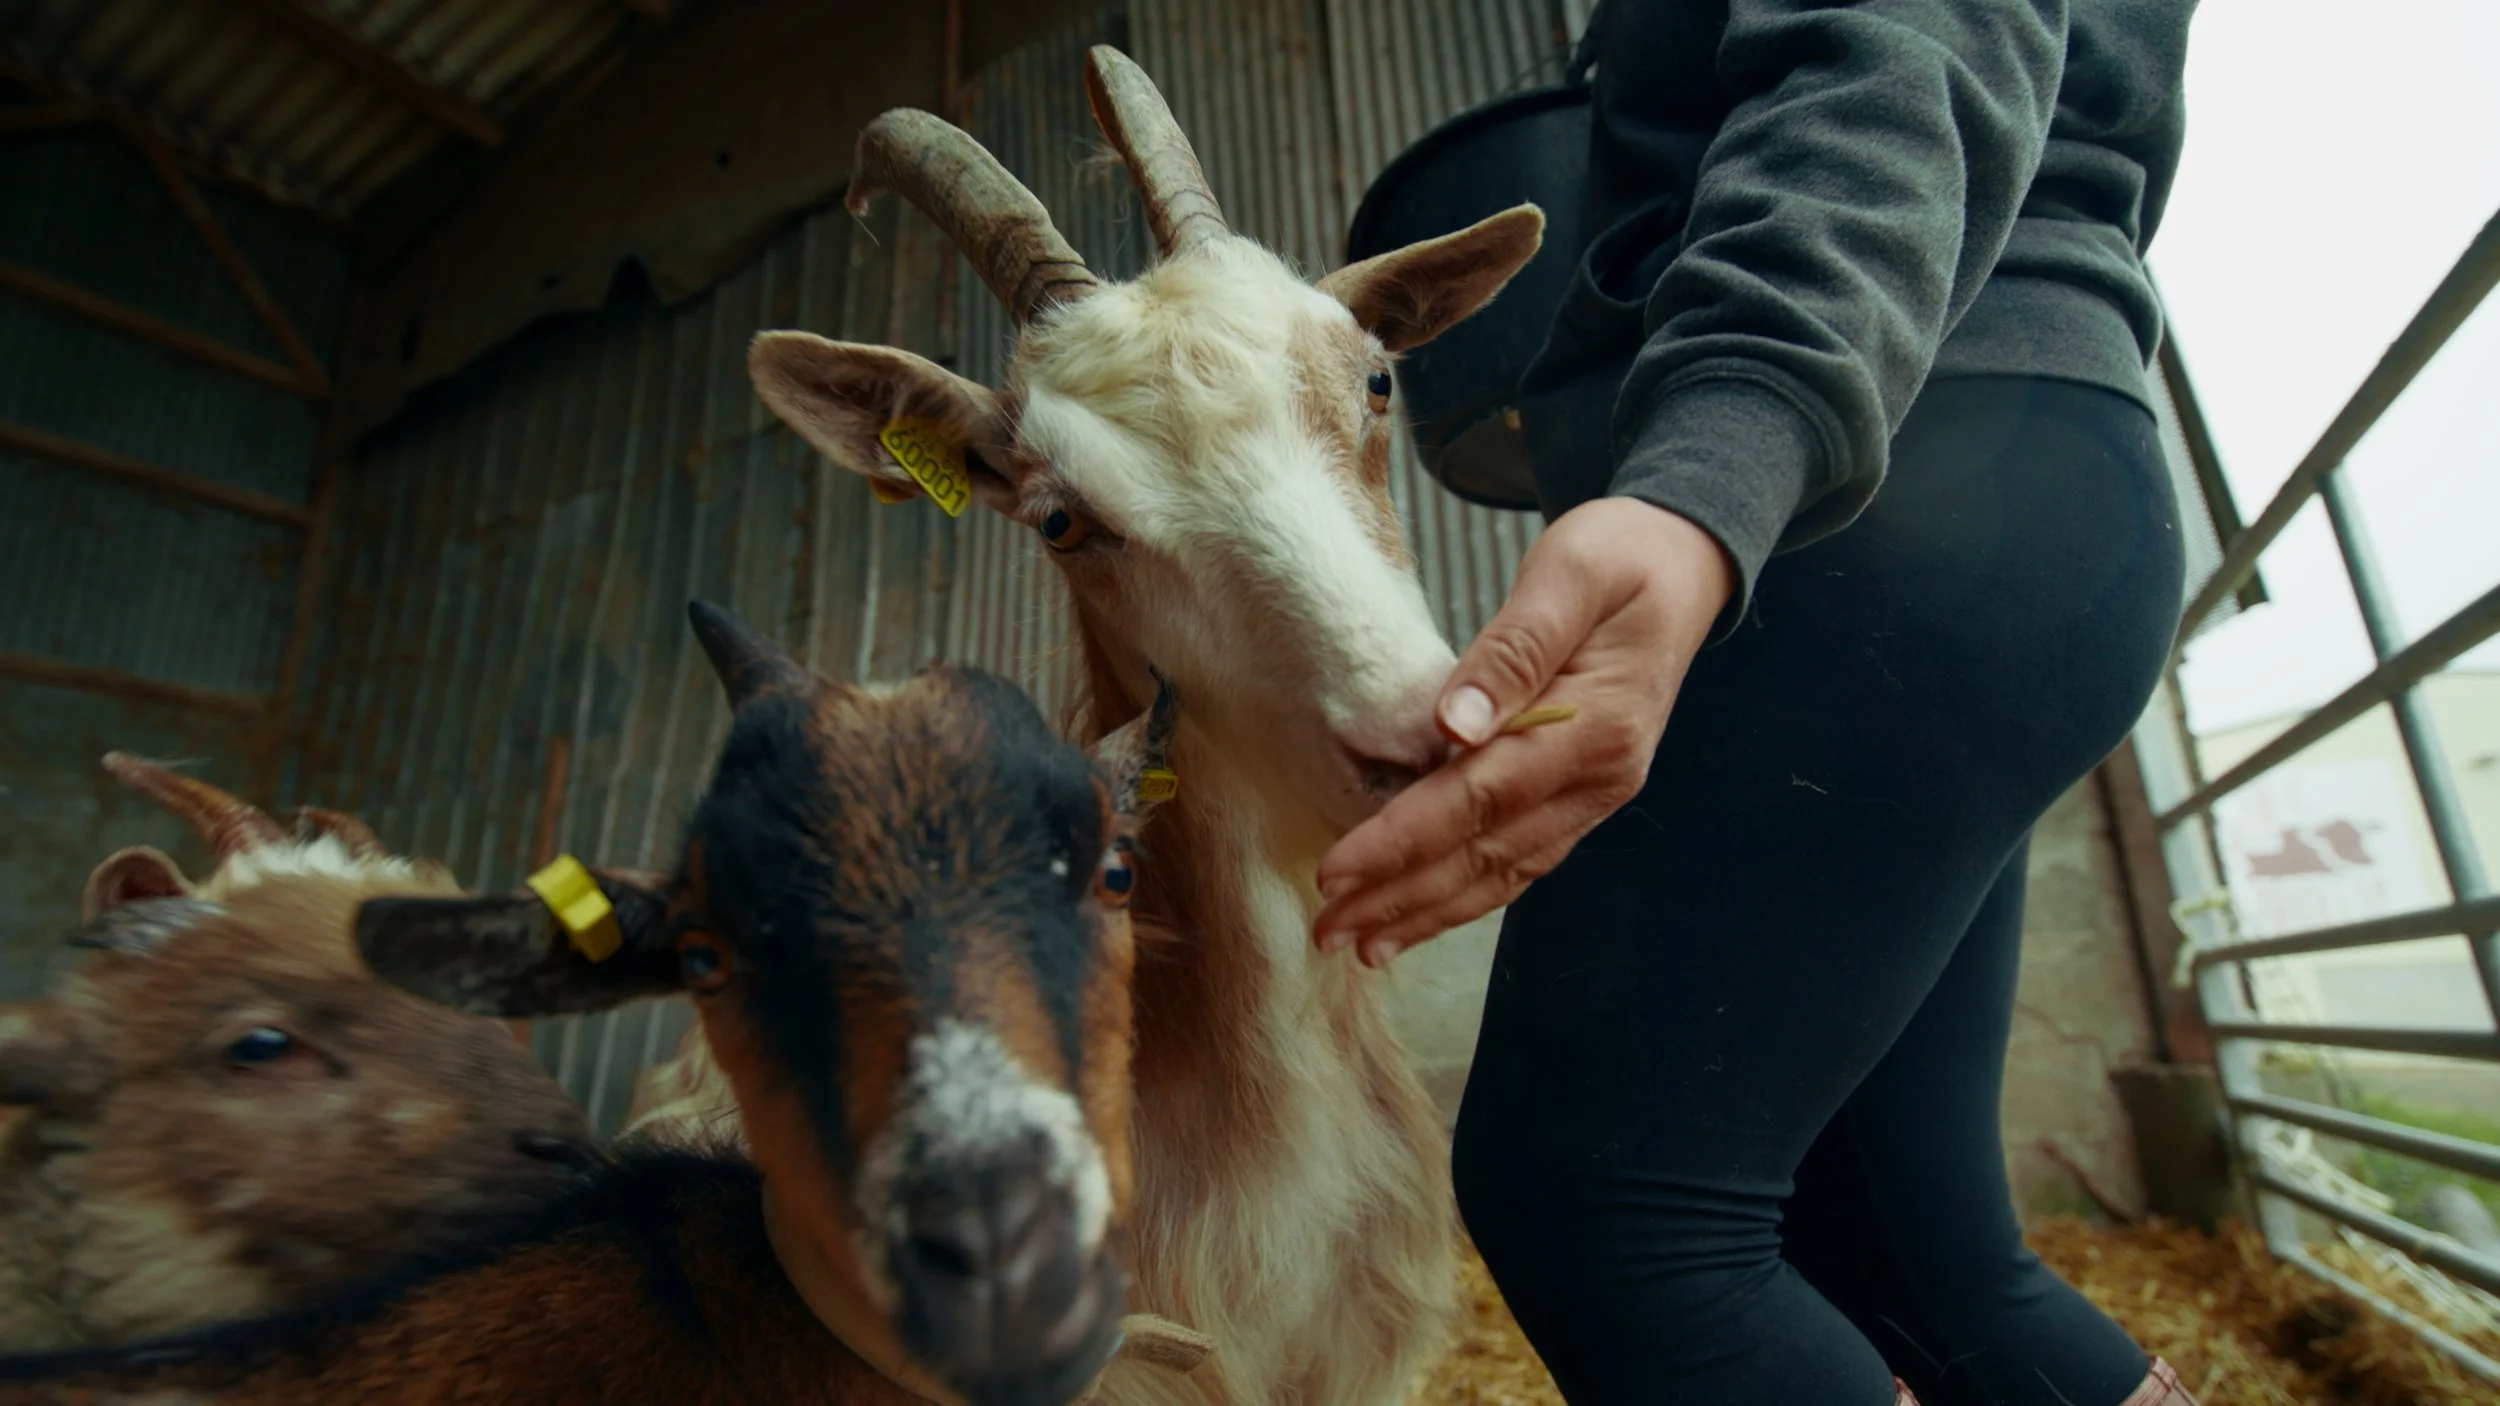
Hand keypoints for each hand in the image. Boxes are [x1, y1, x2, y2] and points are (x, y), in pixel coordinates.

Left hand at [1313, 497, 1735, 965]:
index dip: (1404, 840)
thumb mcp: (1570, 573)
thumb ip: (1513, 649)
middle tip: (1326, 931)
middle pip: (1486, 854)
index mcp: (1597, 728)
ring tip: (1362, 944)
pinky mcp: (1582, 793)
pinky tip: (1420, 915)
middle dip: (1400, 898)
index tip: (1336, 872)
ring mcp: (1596, 793)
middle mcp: (1600, 778)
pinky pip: (1519, 859)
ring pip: (1503, 871)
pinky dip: (1466, 895)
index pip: (1480, 798)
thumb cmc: (1621, 555)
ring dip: (1429, 912)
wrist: (1685, 561)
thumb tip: (1454, 724)